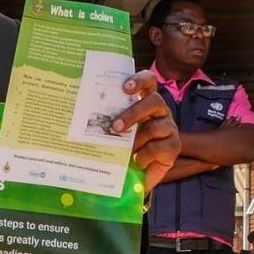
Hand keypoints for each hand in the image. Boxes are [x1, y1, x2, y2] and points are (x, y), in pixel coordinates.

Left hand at [114, 72, 180, 189]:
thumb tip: (79, 116)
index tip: (125, 88)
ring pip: (155, 127)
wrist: (139, 173)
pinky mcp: (174, 146)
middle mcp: (160, 111)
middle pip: (154, 101)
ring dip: (136, 140)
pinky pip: (159, 148)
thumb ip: (106, 122)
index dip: (139, 80)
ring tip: (125, 151)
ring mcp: (169, 127)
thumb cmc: (123, 147)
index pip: (148, 81)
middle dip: (134, 113)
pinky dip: (144, 156)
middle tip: (115, 127)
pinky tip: (136, 161)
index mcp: (145, 101)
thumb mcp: (114, 132)